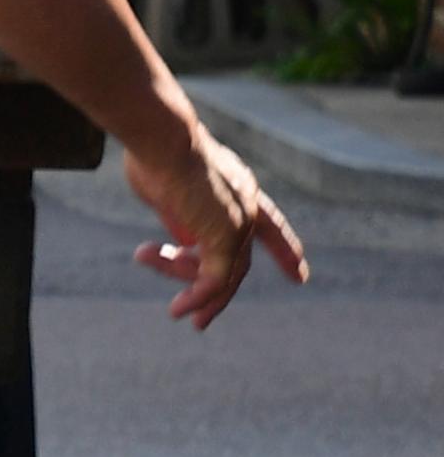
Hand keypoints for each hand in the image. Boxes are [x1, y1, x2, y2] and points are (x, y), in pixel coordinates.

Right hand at [122, 125, 309, 327]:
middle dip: (219, 291)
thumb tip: (184, 245)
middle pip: (238, 257)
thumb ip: (181, 218)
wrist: (161, 139)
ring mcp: (241, 223)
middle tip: (197, 317)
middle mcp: (249, 206)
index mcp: (240, 188)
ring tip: (175, 311)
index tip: (300, 276)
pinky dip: (198, 298)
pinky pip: (214, 281)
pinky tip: (180, 310)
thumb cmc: (156, 154)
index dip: (285, 251)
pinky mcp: (226, 239)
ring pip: (227, 273)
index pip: (271, 226)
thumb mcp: (169, 191)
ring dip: (196, 294)